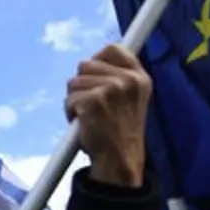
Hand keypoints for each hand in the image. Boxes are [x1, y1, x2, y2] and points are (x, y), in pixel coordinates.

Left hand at [65, 44, 150, 187]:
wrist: (119, 160)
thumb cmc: (119, 131)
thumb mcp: (130, 99)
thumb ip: (118, 78)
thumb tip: (94, 60)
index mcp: (140, 78)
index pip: (113, 49)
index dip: (98, 59)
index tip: (95, 76)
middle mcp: (128, 80)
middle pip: (85, 65)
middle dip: (82, 84)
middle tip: (94, 106)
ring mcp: (112, 89)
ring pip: (74, 82)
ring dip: (75, 100)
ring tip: (89, 117)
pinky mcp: (94, 100)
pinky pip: (69, 98)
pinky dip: (70, 111)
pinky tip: (83, 124)